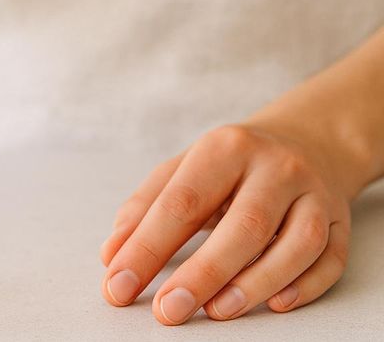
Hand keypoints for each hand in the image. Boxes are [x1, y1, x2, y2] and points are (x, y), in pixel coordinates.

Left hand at [100, 122, 353, 324]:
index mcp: (223, 148)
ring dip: (253, 284)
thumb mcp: (182, 170)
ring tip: (215, 312)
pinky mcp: (340, 218)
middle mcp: (274, 166)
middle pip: (242, 226)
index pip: (180, 202)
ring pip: (294, 244)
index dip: (147, 247)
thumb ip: (144, 208)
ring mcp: (313, 192)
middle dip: (201, 274)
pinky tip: (274, 304)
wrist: (305, 140)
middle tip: (167, 311)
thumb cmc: (229, 165)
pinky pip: (328, 258)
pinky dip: (304, 286)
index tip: (118, 285)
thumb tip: (111, 255)